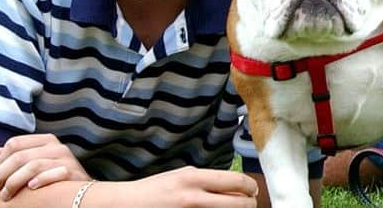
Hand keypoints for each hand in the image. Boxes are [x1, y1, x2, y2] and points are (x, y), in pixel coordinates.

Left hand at [0, 133, 90, 200]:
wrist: (84, 191)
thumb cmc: (55, 177)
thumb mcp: (38, 162)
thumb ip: (20, 156)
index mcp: (46, 140)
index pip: (15, 143)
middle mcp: (56, 146)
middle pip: (20, 156)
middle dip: (1, 174)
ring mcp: (66, 159)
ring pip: (33, 166)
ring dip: (14, 182)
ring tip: (6, 196)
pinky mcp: (73, 173)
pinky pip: (54, 174)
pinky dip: (41, 180)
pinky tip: (31, 188)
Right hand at [121, 166, 257, 207]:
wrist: (129, 204)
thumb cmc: (156, 190)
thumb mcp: (182, 178)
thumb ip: (205, 182)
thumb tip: (233, 187)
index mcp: (193, 177)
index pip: (235, 181)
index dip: (250, 187)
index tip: (252, 190)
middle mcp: (194, 195)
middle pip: (239, 203)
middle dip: (250, 204)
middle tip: (251, 203)